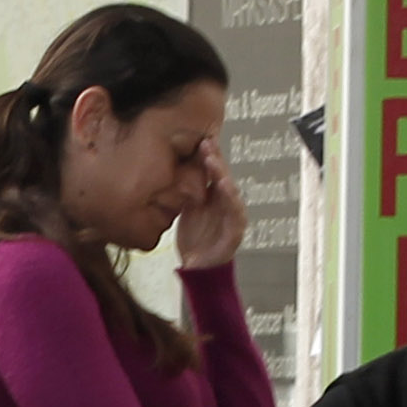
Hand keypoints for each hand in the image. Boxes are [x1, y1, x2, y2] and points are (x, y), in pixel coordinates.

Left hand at [172, 145, 246, 271]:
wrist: (198, 266)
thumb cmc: (194, 237)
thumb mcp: (186, 208)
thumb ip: (184, 191)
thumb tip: (170, 169)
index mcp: (212, 196)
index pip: (211, 171)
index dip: (207, 155)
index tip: (199, 139)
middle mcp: (223, 202)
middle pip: (221, 176)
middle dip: (215, 159)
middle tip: (205, 144)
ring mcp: (232, 215)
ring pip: (229, 190)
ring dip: (222, 174)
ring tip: (213, 162)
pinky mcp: (235, 231)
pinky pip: (236, 212)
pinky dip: (232, 199)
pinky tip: (225, 187)